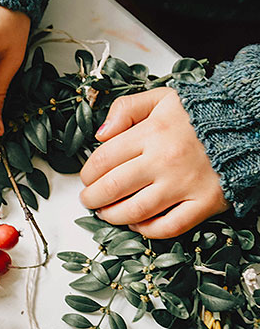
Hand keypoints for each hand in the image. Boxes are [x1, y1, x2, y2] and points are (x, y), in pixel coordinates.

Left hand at [79, 87, 229, 238]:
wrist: (245, 125)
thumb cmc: (199, 113)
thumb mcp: (160, 98)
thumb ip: (125, 108)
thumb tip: (100, 134)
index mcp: (152, 132)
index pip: (104, 158)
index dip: (88, 173)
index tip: (85, 178)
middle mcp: (165, 160)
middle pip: (114, 187)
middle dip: (93, 198)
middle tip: (87, 200)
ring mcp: (185, 184)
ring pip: (136, 211)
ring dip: (113, 216)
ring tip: (105, 213)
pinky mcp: (205, 203)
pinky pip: (170, 226)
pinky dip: (148, 230)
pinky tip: (136, 224)